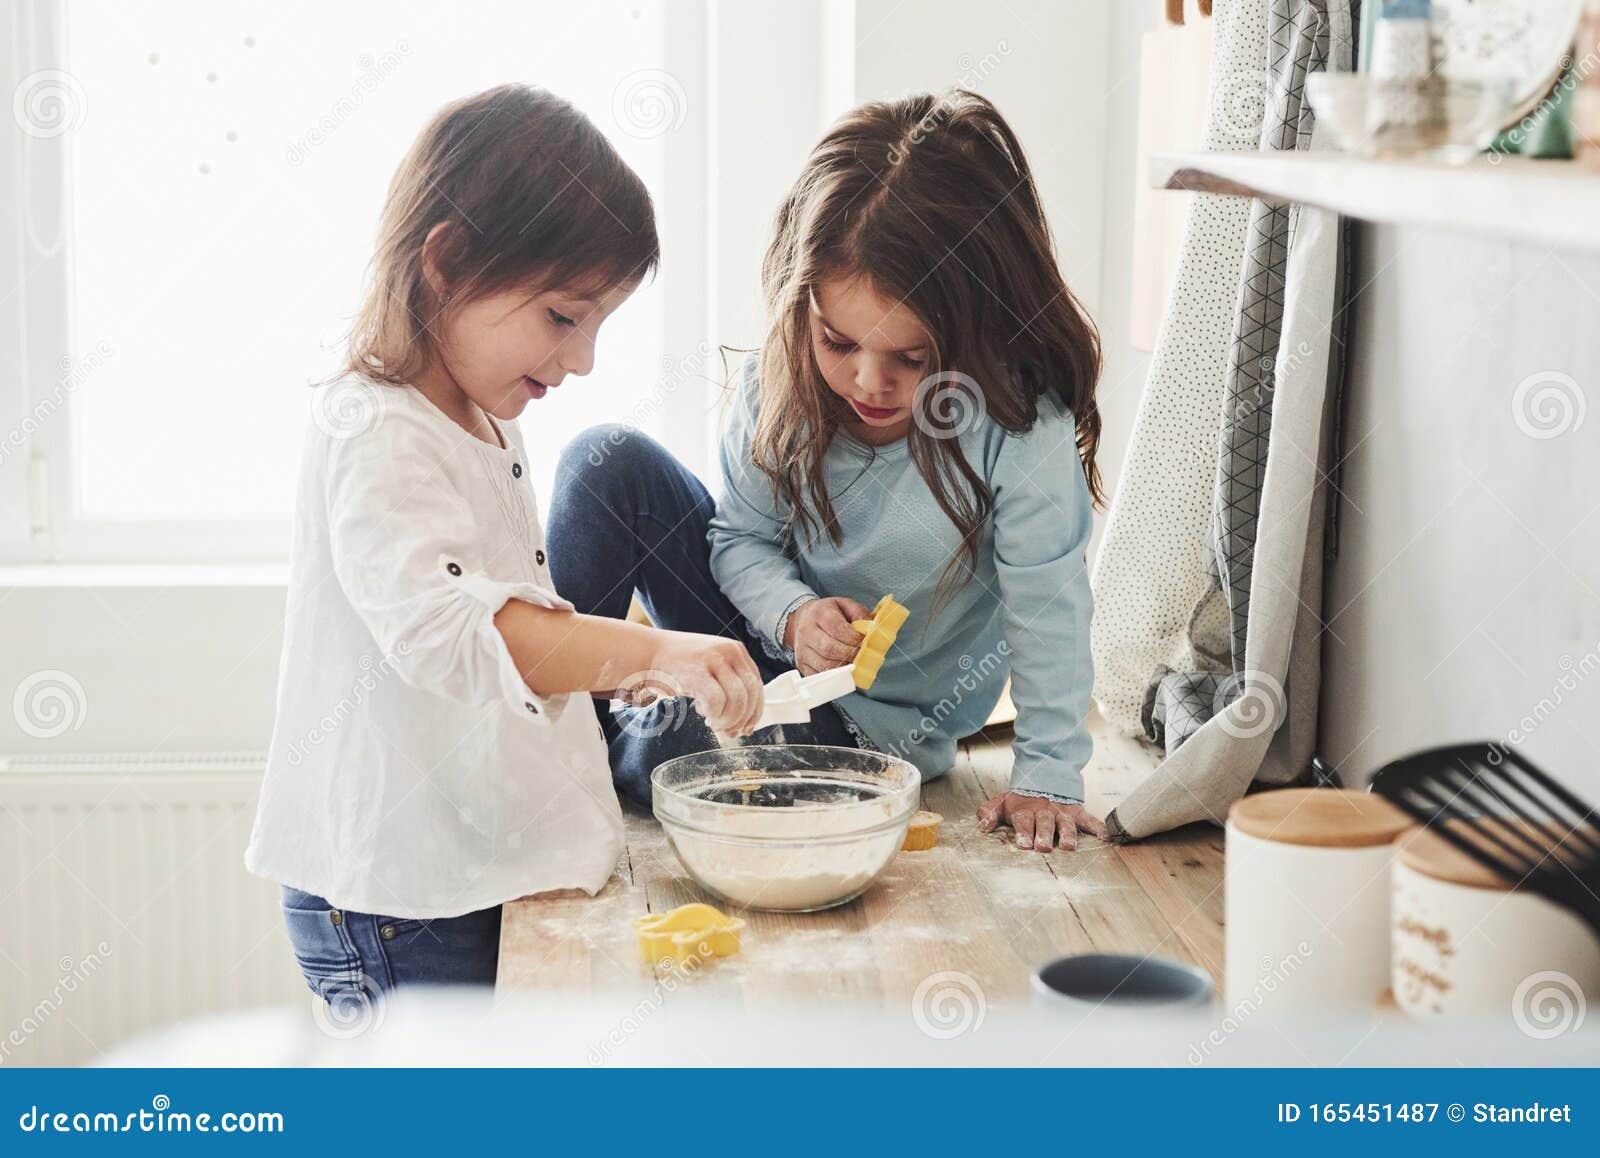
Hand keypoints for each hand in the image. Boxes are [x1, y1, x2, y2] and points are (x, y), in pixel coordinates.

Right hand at [647, 631, 764, 735]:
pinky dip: (713, 713)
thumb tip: (745, 724)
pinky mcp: (697, 671)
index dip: (754, 712)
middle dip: (741, 720)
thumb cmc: (679, 666)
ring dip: (727, 720)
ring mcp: (714, 659)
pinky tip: (701, 711)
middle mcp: (730, 651)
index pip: (757, 686)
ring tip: (712, 724)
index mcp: (737, 650)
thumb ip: (730, 686)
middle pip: (750, 694)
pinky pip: (717, 701)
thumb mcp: (711, 667)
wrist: (648, 652)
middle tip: (728, 732)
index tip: (746, 728)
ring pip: (737, 699)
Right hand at [783, 596, 872, 675]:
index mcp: (820, 613)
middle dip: (850, 655)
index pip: (837, 629)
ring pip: (824, 665)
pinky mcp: (802, 664)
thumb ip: (861, 615)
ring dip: (843, 667)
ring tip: (855, 663)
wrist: (802, 620)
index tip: (865, 643)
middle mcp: (807, 631)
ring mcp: (802, 649)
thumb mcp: (845, 606)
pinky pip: (819, 675)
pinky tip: (844, 669)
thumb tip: (873, 630)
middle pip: (829, 649)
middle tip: (862, 656)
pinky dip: (834, 676)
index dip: (854, 639)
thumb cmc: (827, 614)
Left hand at [977, 792, 1108, 852]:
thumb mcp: (1001, 802)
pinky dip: (1098, 827)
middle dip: (1044, 835)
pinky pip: (1089, 820)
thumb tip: (982, 826)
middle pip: (1045, 824)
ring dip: (1068, 834)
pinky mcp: (1077, 812)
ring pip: (1066, 824)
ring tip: (1068, 847)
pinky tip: (1106, 838)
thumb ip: (988, 813)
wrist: (1043, 777)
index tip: (1024, 844)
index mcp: (1025, 811)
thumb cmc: (1020, 800)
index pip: (1024, 821)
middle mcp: (1044, 812)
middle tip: (1043, 847)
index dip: (1024, 832)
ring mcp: (1062, 812)